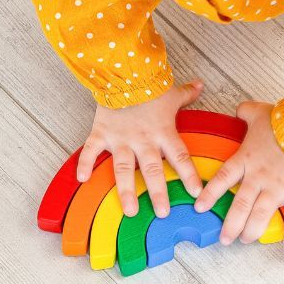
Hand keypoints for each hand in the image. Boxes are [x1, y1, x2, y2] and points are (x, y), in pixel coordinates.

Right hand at [76, 80, 205, 217]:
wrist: (120, 69)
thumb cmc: (147, 83)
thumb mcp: (170, 91)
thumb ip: (187, 94)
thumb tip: (202, 86)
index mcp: (163, 132)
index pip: (181, 157)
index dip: (189, 175)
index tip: (197, 193)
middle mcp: (143, 139)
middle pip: (152, 170)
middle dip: (158, 192)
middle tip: (163, 213)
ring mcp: (121, 138)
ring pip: (124, 169)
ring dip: (127, 191)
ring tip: (131, 211)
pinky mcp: (101, 133)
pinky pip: (91, 151)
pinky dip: (84, 164)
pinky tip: (82, 180)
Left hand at [194, 101, 283, 247]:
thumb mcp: (259, 112)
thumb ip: (246, 112)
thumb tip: (240, 109)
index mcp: (246, 160)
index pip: (222, 180)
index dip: (210, 195)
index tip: (200, 208)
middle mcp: (258, 178)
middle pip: (239, 207)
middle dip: (230, 226)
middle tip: (225, 239)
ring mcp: (278, 188)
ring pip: (261, 216)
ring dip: (252, 231)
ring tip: (246, 241)